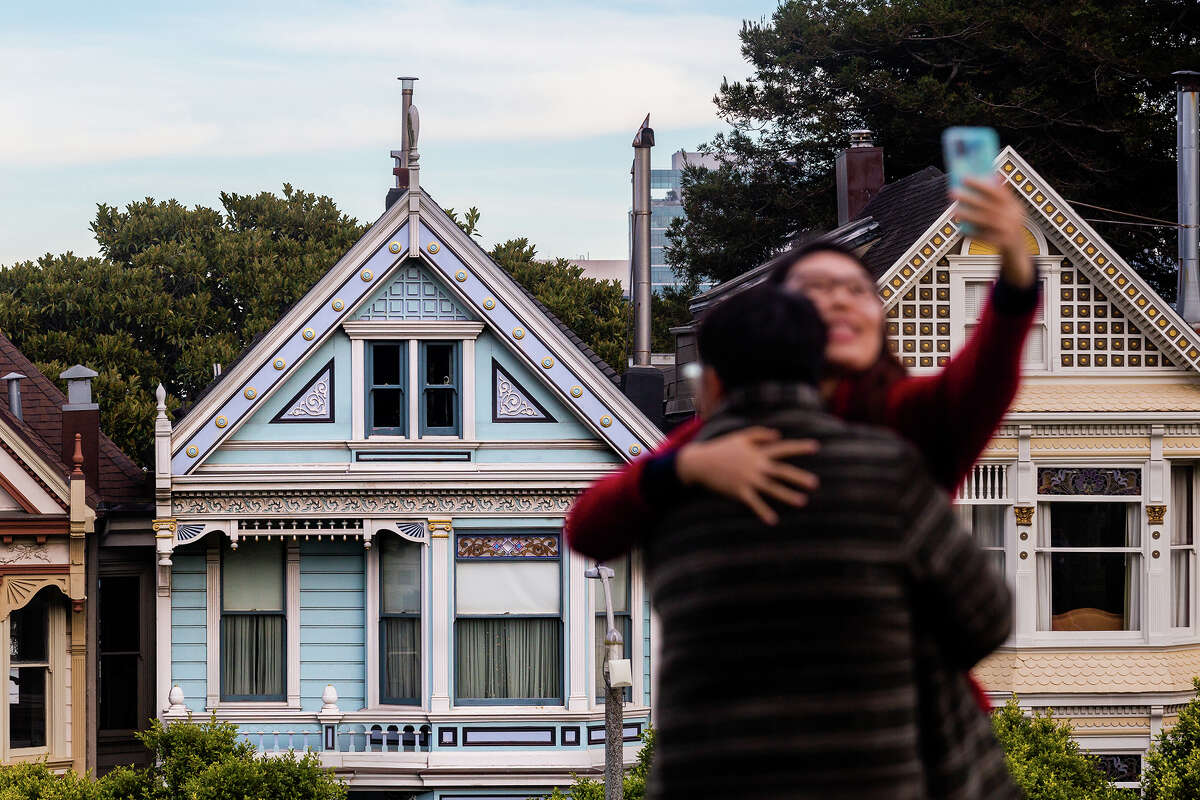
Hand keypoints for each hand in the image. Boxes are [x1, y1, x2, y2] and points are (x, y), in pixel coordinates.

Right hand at [675, 427, 819, 525]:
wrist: (700, 462)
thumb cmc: (721, 448)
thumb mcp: (740, 437)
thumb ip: (759, 434)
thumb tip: (778, 435)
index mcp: (758, 452)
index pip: (783, 448)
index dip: (799, 447)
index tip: (816, 447)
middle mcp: (756, 466)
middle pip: (781, 472)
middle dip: (798, 477)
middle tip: (815, 483)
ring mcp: (748, 479)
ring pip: (771, 488)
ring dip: (787, 495)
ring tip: (802, 502)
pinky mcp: (739, 491)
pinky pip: (754, 502)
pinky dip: (763, 511)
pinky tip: (773, 520)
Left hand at [953, 176, 1035, 288]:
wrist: (1017, 250)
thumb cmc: (1009, 226)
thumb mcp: (1010, 209)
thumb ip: (1003, 193)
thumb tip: (992, 175)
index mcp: (1014, 205)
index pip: (997, 191)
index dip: (981, 184)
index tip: (964, 178)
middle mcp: (1013, 216)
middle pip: (988, 205)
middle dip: (969, 198)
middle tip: (953, 192)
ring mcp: (1008, 230)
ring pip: (985, 220)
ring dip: (967, 215)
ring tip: (953, 210)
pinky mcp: (1003, 243)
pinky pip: (984, 237)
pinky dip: (972, 233)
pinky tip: (961, 229)